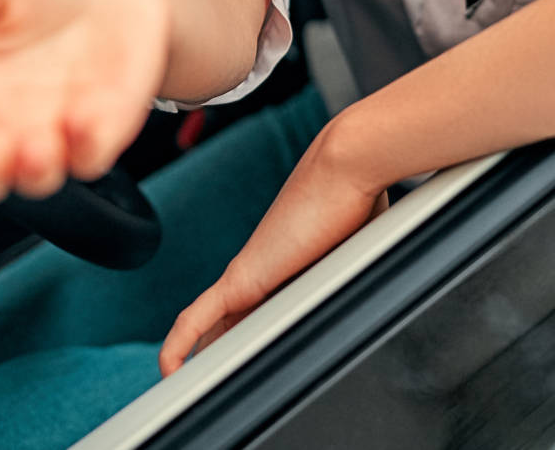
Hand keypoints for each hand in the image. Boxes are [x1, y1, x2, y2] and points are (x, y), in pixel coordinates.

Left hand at [158, 123, 387, 376]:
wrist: (350, 166)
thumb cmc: (363, 196)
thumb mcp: (361, 246)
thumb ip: (358, 266)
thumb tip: (387, 280)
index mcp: (287, 265)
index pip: (257, 312)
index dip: (247, 336)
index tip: (241, 362)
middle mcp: (263, 270)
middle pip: (228, 326)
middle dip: (215, 358)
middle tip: (203, 385)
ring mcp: (249, 272)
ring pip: (209, 327)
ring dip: (197, 359)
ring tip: (183, 388)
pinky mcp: (243, 276)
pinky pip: (197, 317)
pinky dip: (180, 343)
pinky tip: (167, 368)